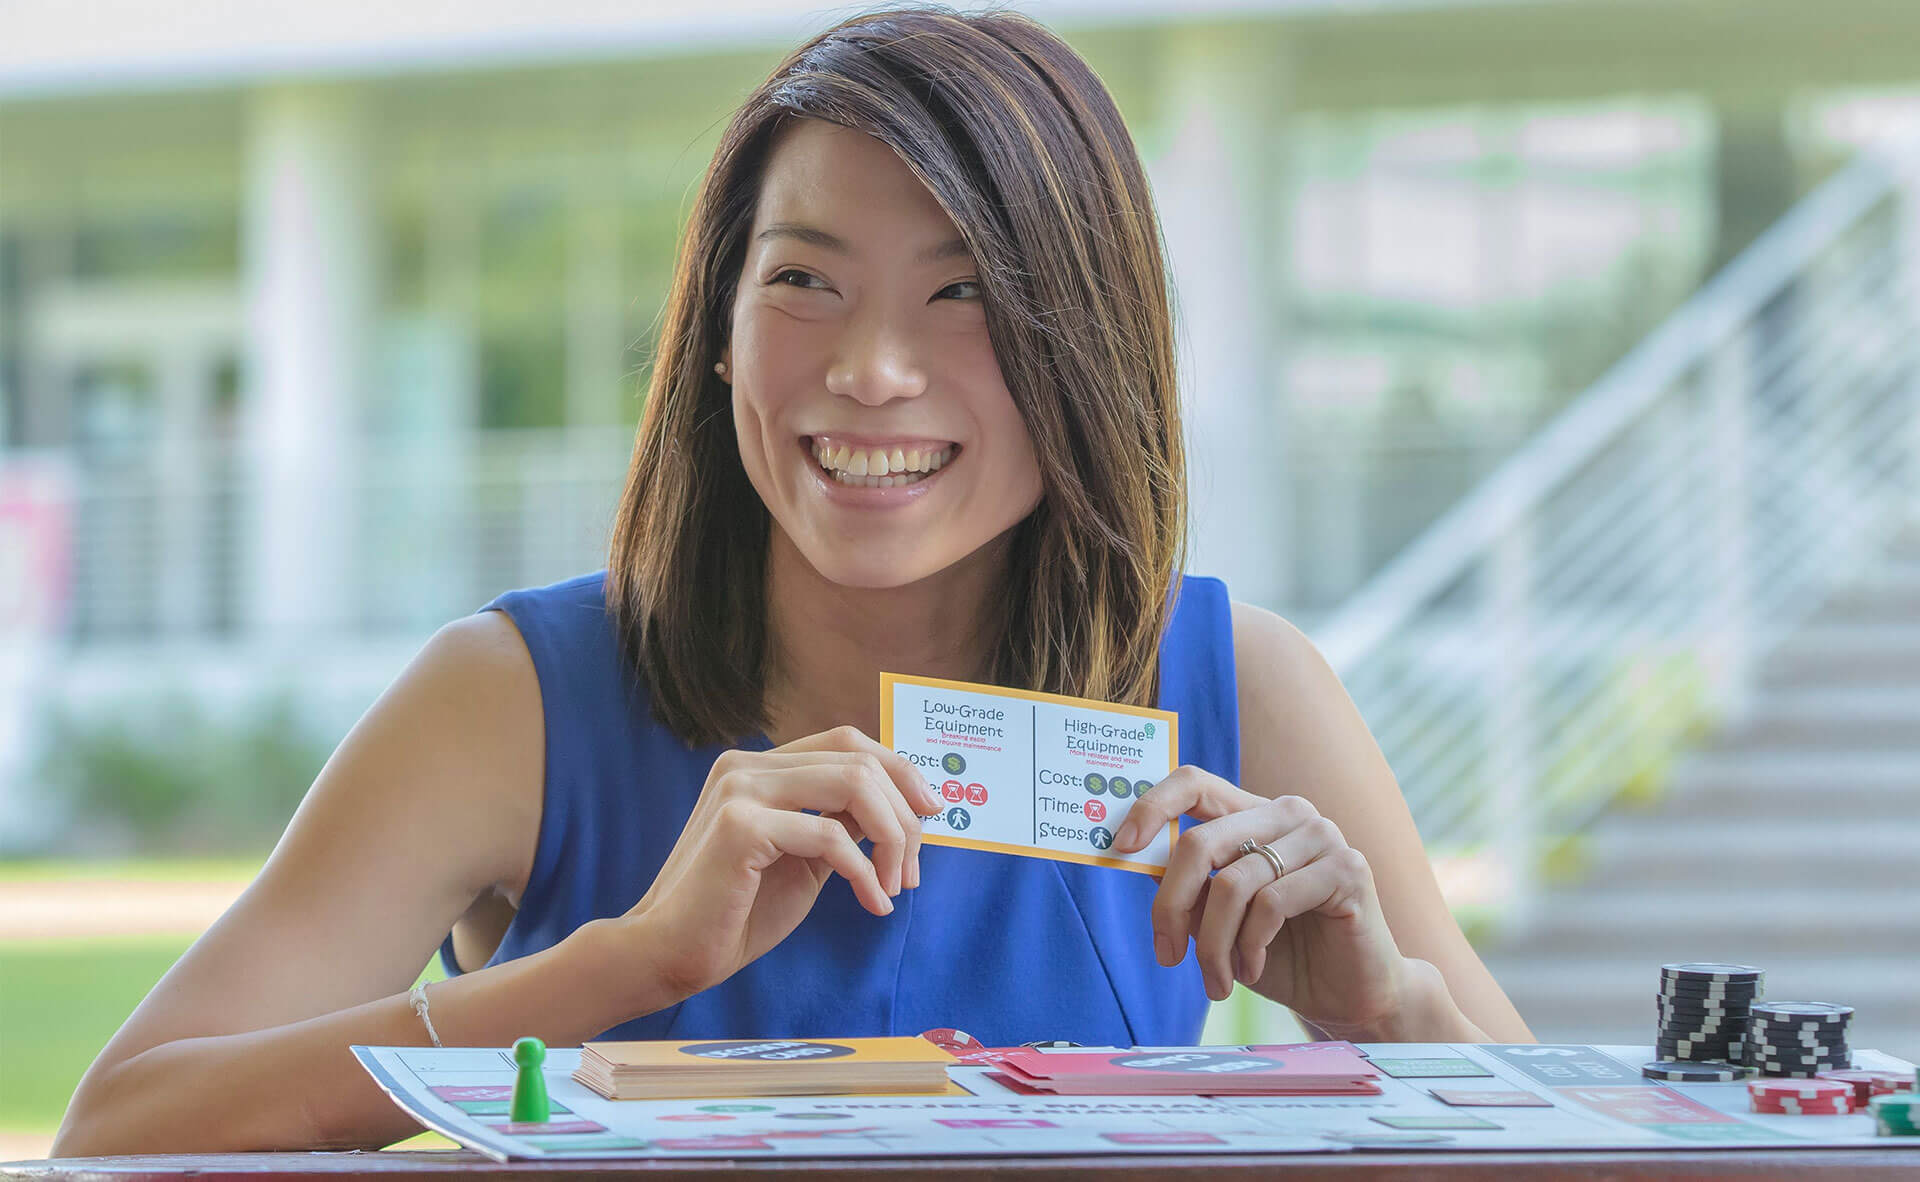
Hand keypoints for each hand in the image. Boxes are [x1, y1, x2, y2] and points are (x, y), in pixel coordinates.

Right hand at [619, 725, 944, 999]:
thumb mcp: (806, 859)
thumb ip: (842, 823)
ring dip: (892, 838)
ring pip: (853, 786)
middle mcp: (747, 764)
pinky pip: (831, 836)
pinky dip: (864, 871)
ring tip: (895, 886)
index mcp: (760, 766)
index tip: (930, 812)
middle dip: (903, 814)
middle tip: (912, 870)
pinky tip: (873, 904)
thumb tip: (901, 806)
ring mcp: (740, 789)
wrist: (668, 954)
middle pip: (858, 759)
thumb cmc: (736, 912)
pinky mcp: (740, 826)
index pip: (847, 742)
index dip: (899, 770)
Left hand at [1113, 767, 1412, 1034]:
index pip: (1193, 782)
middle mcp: (1288, 813)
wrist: (1346, 995)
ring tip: (1216, 980)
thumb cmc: (1278, 952)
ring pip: (1234, 883)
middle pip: (1201, 842)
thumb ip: (1187, 881)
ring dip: (1212, 944)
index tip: (1121, 846)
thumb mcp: (1218, 916)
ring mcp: (1322, 835)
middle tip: (1166, 954)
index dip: (1150, 806)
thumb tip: (1131, 855)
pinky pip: (1272, 903)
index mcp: (1253, 813)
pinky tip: (1251, 970)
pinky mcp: (1348, 868)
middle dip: (1172, 906)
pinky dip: (1249, 946)